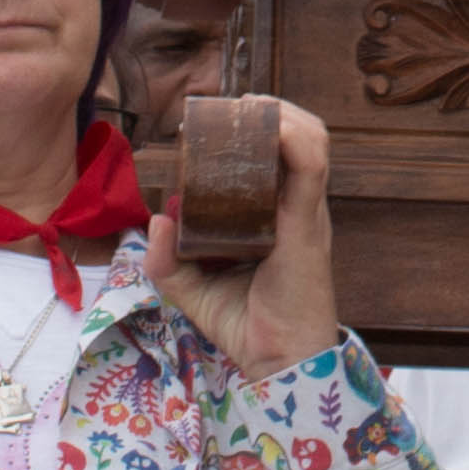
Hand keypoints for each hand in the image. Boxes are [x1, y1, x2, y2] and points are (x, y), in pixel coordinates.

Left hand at [146, 95, 342, 379]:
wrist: (280, 363)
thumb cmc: (247, 325)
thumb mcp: (191, 288)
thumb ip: (166, 258)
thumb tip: (157, 217)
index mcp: (276, 216)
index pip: (278, 155)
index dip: (252, 128)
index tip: (212, 118)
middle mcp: (296, 208)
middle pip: (299, 137)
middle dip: (266, 110)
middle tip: (227, 106)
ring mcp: (306, 213)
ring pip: (311, 141)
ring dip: (281, 113)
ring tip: (247, 106)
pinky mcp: (307, 225)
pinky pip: (309, 167)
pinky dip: (293, 136)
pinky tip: (268, 123)